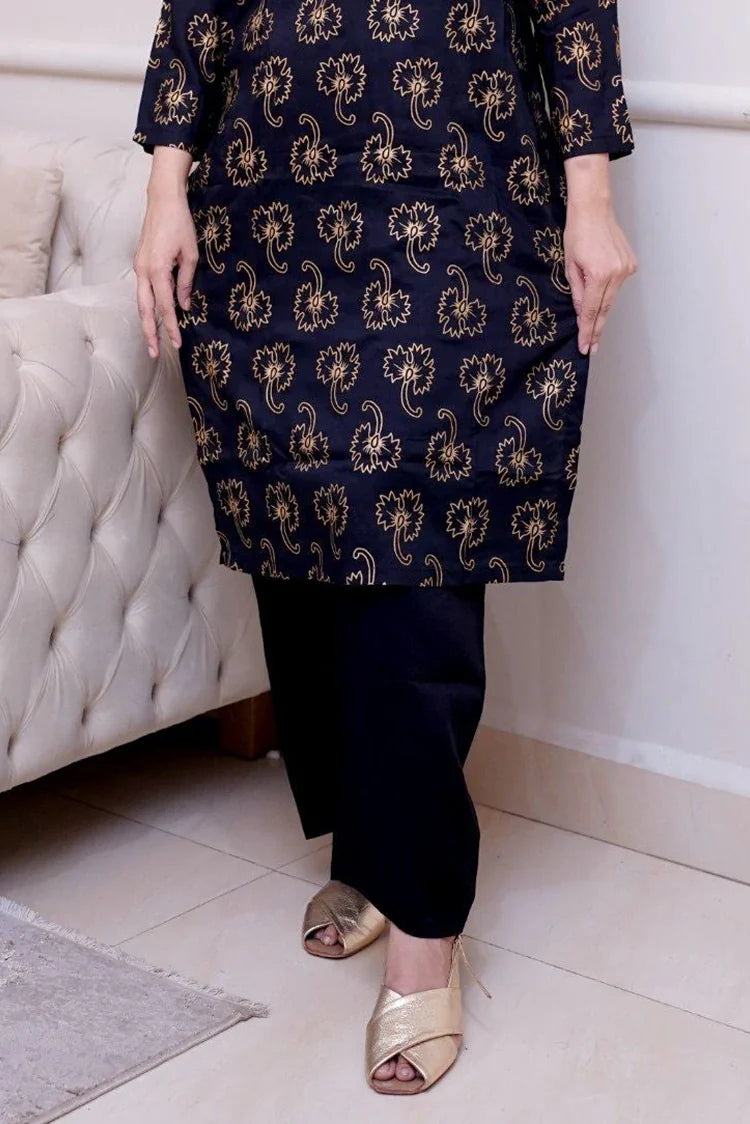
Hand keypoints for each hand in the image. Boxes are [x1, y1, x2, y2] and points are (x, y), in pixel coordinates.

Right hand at [134, 146, 196, 358]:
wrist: (162, 200)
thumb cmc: (179, 224)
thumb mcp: (190, 254)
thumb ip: (186, 282)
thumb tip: (184, 306)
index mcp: (157, 269)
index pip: (164, 306)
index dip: (171, 327)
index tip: (177, 344)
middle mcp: (143, 271)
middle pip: (144, 309)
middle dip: (150, 333)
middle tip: (155, 354)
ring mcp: (139, 267)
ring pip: (140, 302)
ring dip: (146, 322)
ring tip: (153, 341)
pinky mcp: (140, 264)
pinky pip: (142, 291)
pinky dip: (147, 307)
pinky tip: (153, 318)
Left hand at [563, 154, 637, 355]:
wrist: (594, 209)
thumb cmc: (577, 234)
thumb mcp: (570, 266)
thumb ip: (578, 292)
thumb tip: (583, 314)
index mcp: (600, 275)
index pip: (592, 310)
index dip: (588, 331)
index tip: (585, 347)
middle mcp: (617, 273)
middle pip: (605, 309)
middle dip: (597, 329)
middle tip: (592, 348)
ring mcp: (626, 268)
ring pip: (612, 298)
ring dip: (602, 312)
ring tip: (594, 330)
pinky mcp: (631, 264)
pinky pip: (617, 286)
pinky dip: (609, 294)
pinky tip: (602, 300)